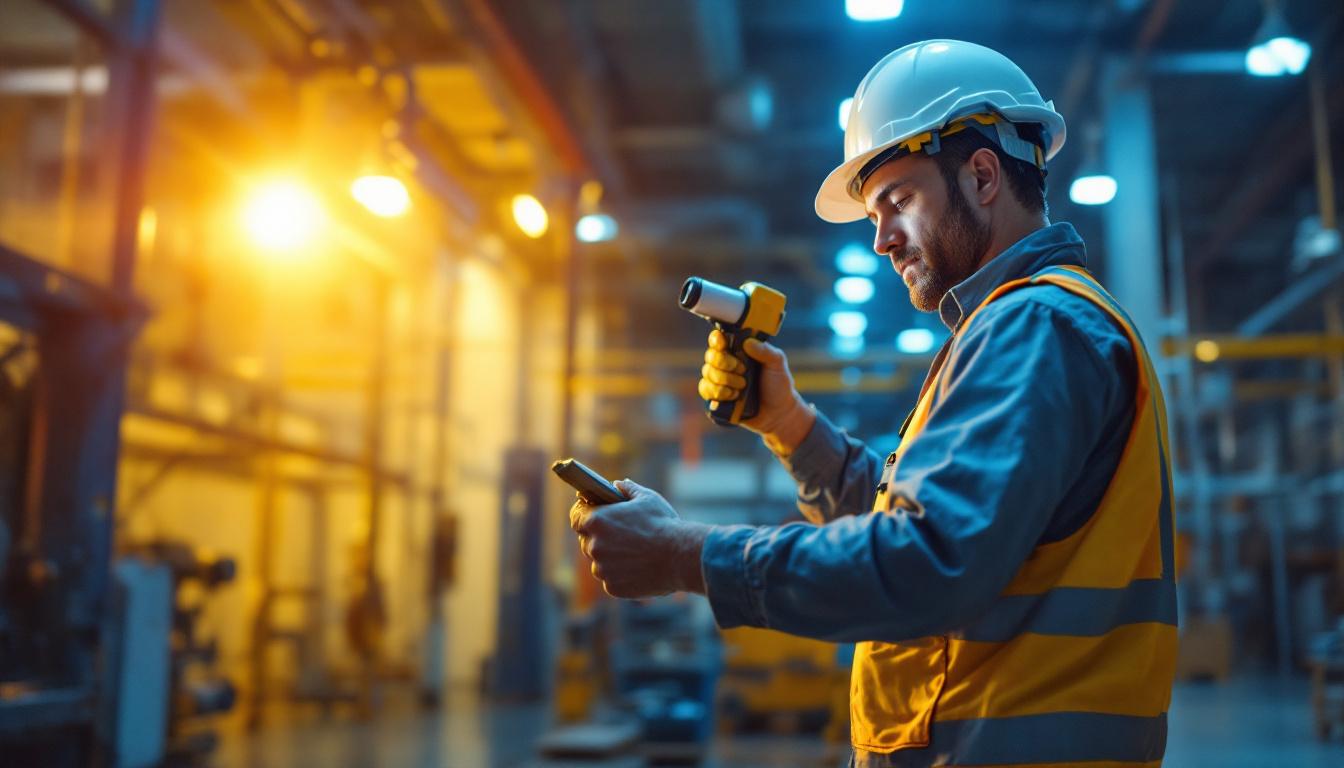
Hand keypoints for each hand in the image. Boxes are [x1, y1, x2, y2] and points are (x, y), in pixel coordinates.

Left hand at [568, 479, 709, 598]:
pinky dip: (621, 575)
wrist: (681, 557)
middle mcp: (594, 546)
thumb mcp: (647, 498)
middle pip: (588, 541)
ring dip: (610, 558)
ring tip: (633, 553)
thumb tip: (618, 485)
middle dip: (600, 537)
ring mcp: (602, 569)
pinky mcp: (612, 587)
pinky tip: (638, 568)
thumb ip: (628, 490)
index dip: (583, 515)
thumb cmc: (663, 524)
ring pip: (599, 562)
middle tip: (620, 535)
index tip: (590, 515)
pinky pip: (611, 579)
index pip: (576, 517)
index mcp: (597, 521)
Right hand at [698, 329, 814, 451]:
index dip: (717, 340)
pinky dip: (719, 392)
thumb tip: (747, 342)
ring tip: (743, 386)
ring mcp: (720, 380)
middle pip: (710, 356)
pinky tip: (733, 396)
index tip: (723, 344)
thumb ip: (765, 350)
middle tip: (743, 370)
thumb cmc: (778, 385)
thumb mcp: (777, 364)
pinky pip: (705, 389)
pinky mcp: (717, 397)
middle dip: (725, 363)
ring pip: (708, 373)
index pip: (719, 339)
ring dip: (726, 380)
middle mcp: (726, 364)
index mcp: (739, 351)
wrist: (778, 413)